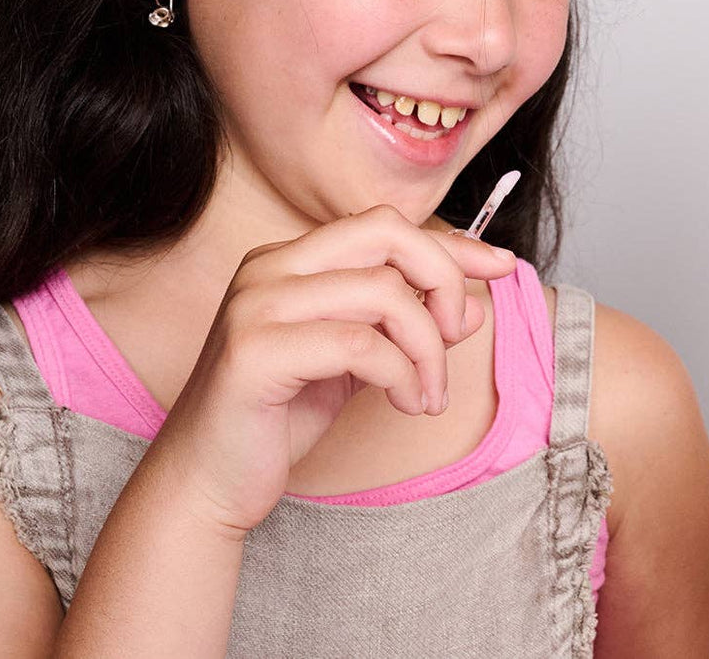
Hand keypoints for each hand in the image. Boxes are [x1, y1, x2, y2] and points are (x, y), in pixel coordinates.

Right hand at [141, 206, 516, 536]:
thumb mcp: (358, 360)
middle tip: (458, 335)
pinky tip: (406, 403)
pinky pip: (360, 345)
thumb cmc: (280, 416)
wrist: (207, 481)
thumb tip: (474, 303)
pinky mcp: (254, 351)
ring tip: (428, 394)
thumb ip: (405, 323)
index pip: (387, 226)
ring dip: (427, 347)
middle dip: (443, 279)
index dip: (451, 245)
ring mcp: (256, 303)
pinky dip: (401, 374)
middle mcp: (270, 266)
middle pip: (387, 234)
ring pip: (383, 292)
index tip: (502, 266)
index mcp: (291, 259)